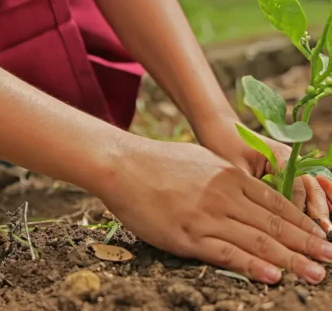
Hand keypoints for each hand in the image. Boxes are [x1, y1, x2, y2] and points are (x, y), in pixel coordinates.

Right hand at [97, 138, 330, 283]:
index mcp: (228, 175)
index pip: (276, 203)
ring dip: (290, 259)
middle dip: (306, 243)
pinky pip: (226, 253)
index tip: (322, 235)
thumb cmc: (159, 161)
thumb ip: (225, 175)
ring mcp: (207, 216)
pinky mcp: (187, 235)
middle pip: (274, 224)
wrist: (124, 165)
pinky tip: (273, 277)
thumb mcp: (200, 158)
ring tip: (315, 273)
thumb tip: (244, 187)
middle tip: (330, 258)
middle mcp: (224, 195)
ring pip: (257, 241)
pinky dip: (252, 266)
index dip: (302, 222)